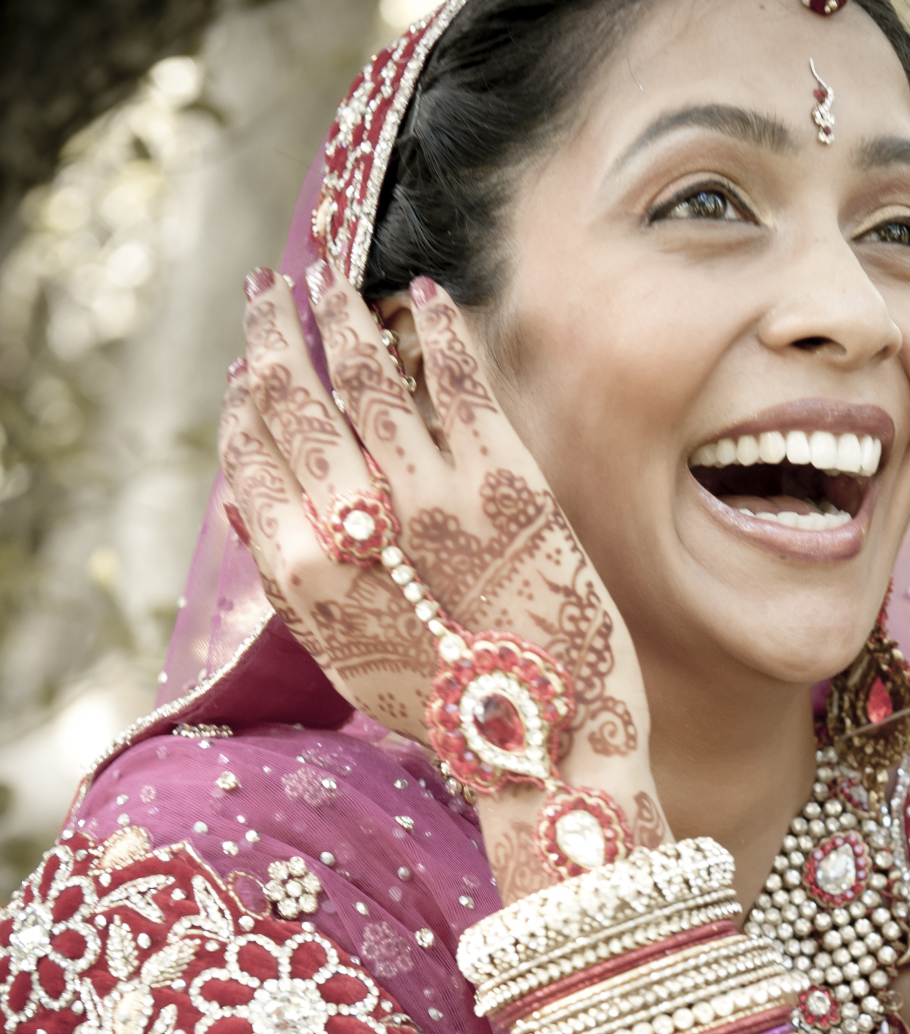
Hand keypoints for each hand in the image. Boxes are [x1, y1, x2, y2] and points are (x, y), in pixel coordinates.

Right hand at [219, 264, 666, 897]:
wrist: (541, 749)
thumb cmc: (441, 710)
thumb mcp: (342, 660)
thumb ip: (292, 585)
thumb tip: (247, 511)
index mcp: (303, 573)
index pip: (249, 460)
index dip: (244, 406)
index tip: (247, 369)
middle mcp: (355, 523)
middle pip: (295, 402)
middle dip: (275, 336)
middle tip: (265, 292)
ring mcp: (432, 493)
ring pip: (369, 375)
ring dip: (344, 317)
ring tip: (332, 284)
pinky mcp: (507, 479)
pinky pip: (459, 380)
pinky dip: (434, 329)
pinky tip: (421, 295)